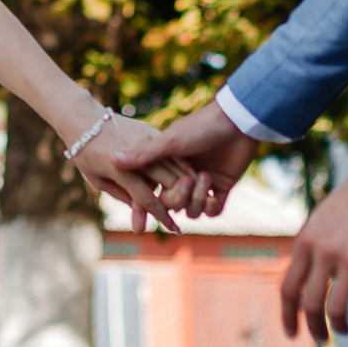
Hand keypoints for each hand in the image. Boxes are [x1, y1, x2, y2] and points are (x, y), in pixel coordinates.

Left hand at [72, 115, 186, 234]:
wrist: (83, 119)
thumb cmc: (86, 154)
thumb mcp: (98, 181)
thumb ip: (122, 197)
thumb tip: (140, 220)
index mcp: (119, 170)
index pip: (147, 198)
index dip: (162, 216)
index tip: (173, 228)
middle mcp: (137, 154)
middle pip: (167, 182)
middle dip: (178, 201)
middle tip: (183, 214)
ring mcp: (145, 140)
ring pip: (173, 166)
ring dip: (184, 183)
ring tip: (190, 198)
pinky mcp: (150, 130)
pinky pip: (171, 151)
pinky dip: (182, 165)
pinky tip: (188, 177)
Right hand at [111, 100, 259, 222]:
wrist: (236, 122)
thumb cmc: (200, 127)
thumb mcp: (169, 141)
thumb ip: (142, 155)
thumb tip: (111, 159)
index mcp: (167, 166)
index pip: (150, 192)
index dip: (144, 208)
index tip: (138, 224)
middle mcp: (183, 176)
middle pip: (172, 203)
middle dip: (178, 198)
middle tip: (189, 180)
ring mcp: (202, 183)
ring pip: (192, 209)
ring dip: (197, 199)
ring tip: (206, 178)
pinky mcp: (222, 187)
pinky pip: (213, 211)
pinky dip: (212, 208)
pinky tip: (214, 197)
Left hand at [280, 177, 347, 340]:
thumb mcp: (319, 221)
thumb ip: (308, 249)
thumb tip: (300, 281)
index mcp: (306, 242)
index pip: (288, 289)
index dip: (287, 316)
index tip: (291, 334)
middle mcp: (324, 253)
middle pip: (311, 305)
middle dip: (313, 329)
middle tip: (321, 339)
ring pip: (337, 311)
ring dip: (339, 328)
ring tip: (344, 330)